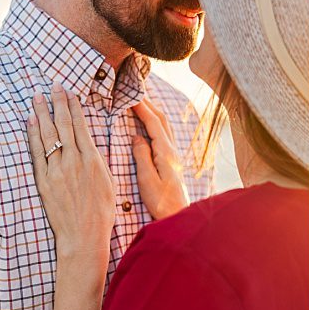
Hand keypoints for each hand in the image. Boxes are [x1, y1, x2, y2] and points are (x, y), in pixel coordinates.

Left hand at [28, 83, 114, 265]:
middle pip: (63, 124)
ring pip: (48, 135)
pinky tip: (30, 122)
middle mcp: (74, 161)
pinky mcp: (43, 181)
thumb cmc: (100, 212)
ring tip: (37, 97)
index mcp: (92, 159)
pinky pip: (36, 153)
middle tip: (51, 86)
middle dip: (57, 103)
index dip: (73, 106)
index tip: (68, 92)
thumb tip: (88, 144)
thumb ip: (96, 160)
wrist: (83, 235)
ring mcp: (57, 170)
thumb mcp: (107, 181)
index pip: (80, 125)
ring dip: (42, 113)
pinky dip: (32, 135)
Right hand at [131, 98, 189, 219]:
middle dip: (149, 105)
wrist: (178, 216)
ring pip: (164, 127)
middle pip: (161, 121)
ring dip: (153, 113)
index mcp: (165, 152)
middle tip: (135, 92)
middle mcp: (172, 151)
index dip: (142, 108)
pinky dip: (156, 124)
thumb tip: (137, 137)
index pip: (152, 123)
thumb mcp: (147, 179)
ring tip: (142, 103)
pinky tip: (151, 126)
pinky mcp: (172, 162)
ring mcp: (174, 156)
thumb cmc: (161, 202)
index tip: (130, 96)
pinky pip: (164, 136)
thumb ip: (142, 156)